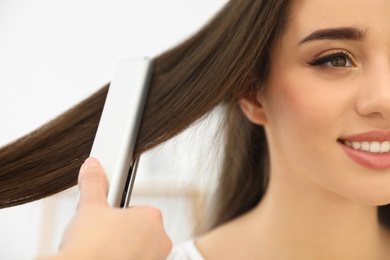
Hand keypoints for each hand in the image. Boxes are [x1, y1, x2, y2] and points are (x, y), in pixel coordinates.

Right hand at [41, 157, 171, 259]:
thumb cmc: (90, 247)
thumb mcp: (89, 207)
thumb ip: (94, 183)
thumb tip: (92, 165)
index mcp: (152, 218)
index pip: (137, 210)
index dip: (118, 215)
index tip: (106, 222)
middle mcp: (161, 241)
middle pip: (140, 232)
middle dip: (122, 233)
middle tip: (102, 238)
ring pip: (139, 250)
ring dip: (124, 250)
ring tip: (103, 252)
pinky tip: (108, 259)